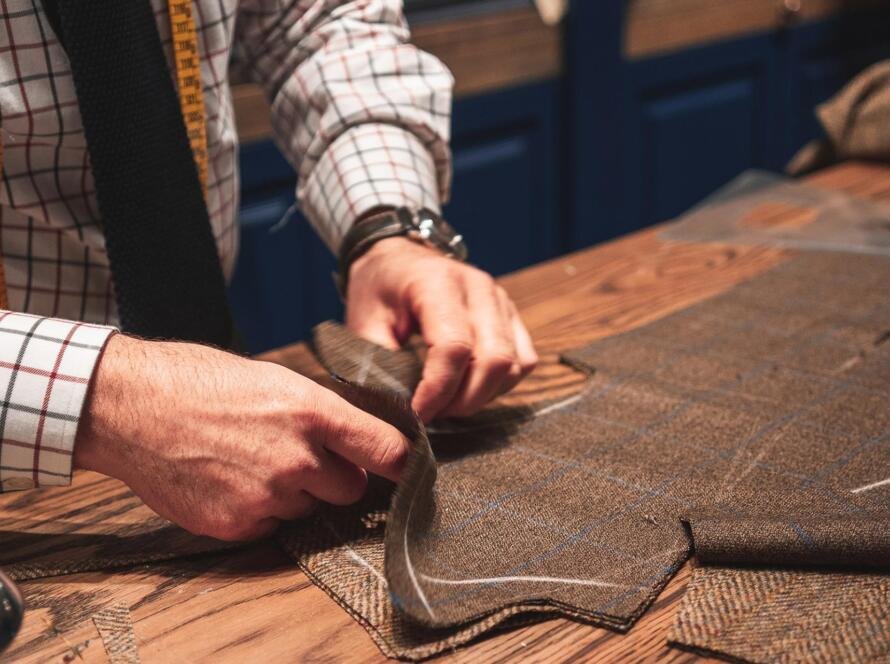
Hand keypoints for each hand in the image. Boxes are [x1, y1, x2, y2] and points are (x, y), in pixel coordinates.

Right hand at [73, 334, 409, 540]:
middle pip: (352, 489)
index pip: (385, 450)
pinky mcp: (237, 524)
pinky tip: (229, 480)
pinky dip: (259, 510)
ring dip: (294, 493)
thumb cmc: (200, 381)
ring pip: (308, 508)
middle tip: (304, 456)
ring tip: (250, 460)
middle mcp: (297, 460)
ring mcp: (267, 496)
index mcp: (312, 412)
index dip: (403, 463)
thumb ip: (320, 415)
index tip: (410, 469)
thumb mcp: (275, 379)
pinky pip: (270, 525)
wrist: (132, 406)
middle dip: (337, 477)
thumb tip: (355, 441)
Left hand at [345, 237, 537, 421]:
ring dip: (483, 395)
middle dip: (464, 400)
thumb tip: (398, 407)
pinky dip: (501, 384)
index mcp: (437, 283)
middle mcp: (478, 287)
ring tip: (448, 401)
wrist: (397, 259)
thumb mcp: (363, 323)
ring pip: (513, 364)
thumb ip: (380, 363)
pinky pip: (524, 360)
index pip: (454, 347)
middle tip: (433, 412)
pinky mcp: (511, 314)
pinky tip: (470, 387)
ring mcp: (500, 299)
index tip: (416, 413)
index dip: (437, 390)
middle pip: (493, 359)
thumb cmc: (378, 290)